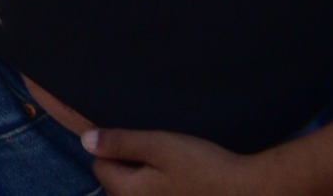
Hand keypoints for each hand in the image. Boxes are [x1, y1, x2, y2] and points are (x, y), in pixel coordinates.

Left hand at [85, 127, 271, 195]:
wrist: (247, 192)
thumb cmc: (202, 167)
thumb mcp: (158, 146)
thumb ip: (120, 143)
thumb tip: (85, 141)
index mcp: (128, 193)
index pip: (101, 167)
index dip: (115, 150)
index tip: (139, 143)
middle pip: (118, 184)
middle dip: (130, 168)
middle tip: (160, 156)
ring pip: (137, 193)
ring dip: (147, 181)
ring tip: (173, 170)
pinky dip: (162, 191)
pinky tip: (181, 184)